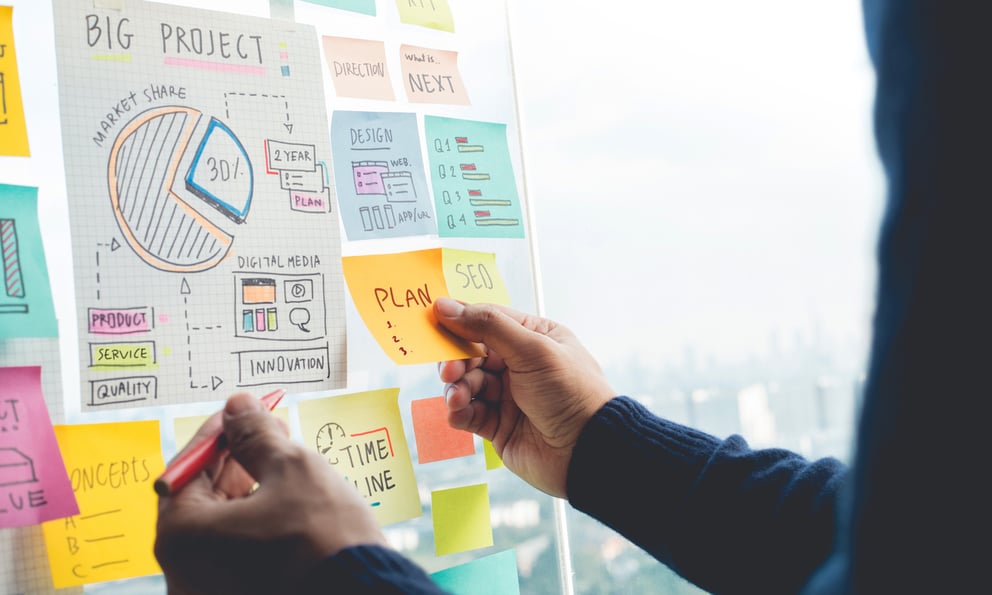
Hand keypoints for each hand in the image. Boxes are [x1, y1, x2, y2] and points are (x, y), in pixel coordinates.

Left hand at [155, 392, 385, 594]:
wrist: (366, 592)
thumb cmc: (322, 537)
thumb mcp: (291, 469)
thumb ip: (255, 434)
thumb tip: (238, 406)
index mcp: (183, 536)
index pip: (187, 469)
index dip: (218, 434)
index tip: (240, 412)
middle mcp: (184, 571)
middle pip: (202, 499)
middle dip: (235, 460)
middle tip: (267, 430)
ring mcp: (211, 589)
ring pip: (223, 526)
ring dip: (248, 488)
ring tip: (283, 460)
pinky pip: (238, 550)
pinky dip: (257, 521)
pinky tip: (285, 498)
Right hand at [434, 298, 614, 497]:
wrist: (588, 451)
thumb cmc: (571, 392)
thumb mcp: (532, 350)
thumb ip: (488, 326)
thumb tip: (446, 306)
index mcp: (534, 338)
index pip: (489, 320)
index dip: (460, 320)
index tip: (433, 320)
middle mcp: (520, 364)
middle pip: (472, 353)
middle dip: (457, 360)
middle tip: (450, 370)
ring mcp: (509, 396)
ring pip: (467, 384)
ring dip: (457, 388)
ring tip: (459, 398)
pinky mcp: (499, 426)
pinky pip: (469, 413)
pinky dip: (459, 412)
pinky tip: (459, 413)